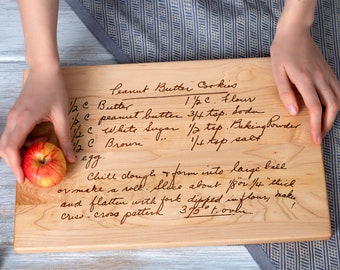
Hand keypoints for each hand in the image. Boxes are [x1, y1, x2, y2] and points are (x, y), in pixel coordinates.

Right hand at [0, 67, 75, 182]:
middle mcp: (13, 120)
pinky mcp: (16, 115)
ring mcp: (12, 117)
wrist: (45, 70)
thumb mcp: (62, 116)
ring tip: (40, 151)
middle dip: (15, 163)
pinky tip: (40, 138)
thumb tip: (71, 158)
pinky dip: (23, 143)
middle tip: (30, 172)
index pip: (11, 148)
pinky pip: (13, 134)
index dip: (15, 166)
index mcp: (23, 120)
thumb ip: (65, 138)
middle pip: (4, 149)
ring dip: (20, 152)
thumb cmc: (54, 89)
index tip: (23, 178)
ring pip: (7, 142)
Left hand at [271, 26, 339, 143]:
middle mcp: (320, 78)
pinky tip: (329, 109)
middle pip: (332, 106)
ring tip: (324, 126)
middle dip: (327, 124)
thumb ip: (285, 93)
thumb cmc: (282, 52)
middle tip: (320, 137)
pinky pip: (338, 89)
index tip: (315, 139)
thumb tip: (294, 112)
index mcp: (305, 80)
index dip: (316, 126)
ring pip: (338, 99)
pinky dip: (337, 103)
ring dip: (334, 115)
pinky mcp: (328, 71)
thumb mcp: (277, 72)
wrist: (295, 32)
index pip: (315, 108)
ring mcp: (326, 74)